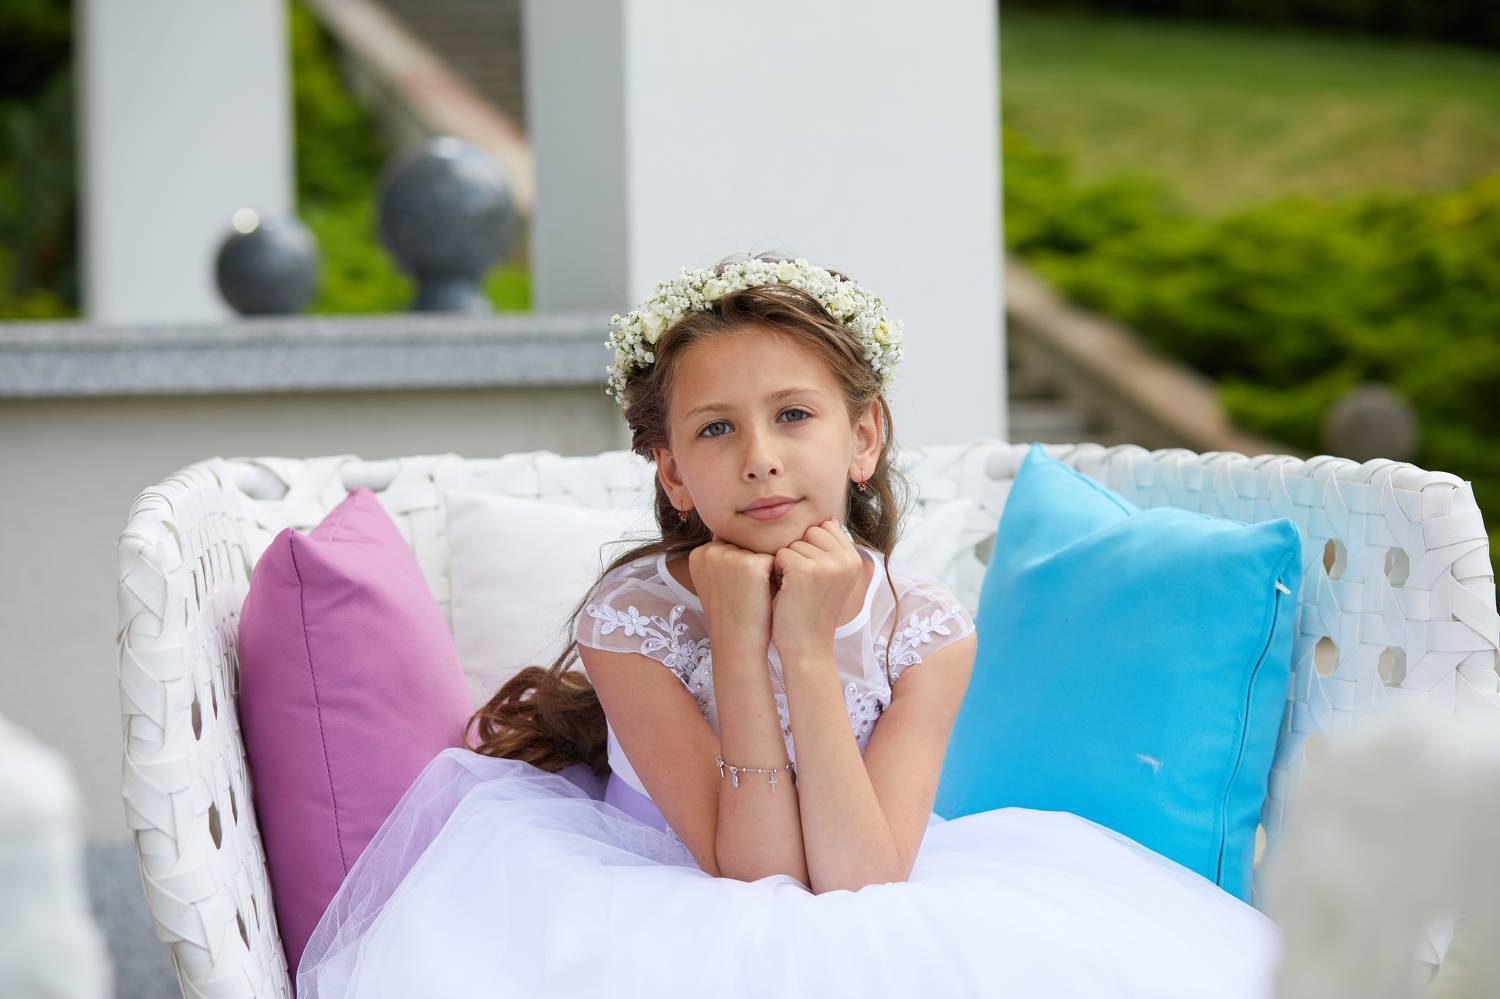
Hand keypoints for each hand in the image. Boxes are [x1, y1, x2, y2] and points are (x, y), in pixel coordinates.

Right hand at [688, 535, 774, 657]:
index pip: (732, 544)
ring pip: (762, 550)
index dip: (741, 566)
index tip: (735, 590)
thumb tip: (746, 536)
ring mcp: (730, 556)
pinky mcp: (751, 565)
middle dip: (753, 565)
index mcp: (699, 554)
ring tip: (756, 596)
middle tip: (746, 594)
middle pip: (747, 544)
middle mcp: (710, 550)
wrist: (737, 646)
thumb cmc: (732, 616)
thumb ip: (724, 558)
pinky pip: (776, 560)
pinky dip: (777, 577)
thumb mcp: (717, 583)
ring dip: (766, 570)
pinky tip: (767, 595)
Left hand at [770, 518, 864, 661]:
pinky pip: (780, 554)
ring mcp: (827, 564)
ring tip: (794, 589)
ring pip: (793, 543)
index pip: (826, 527)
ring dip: (787, 564)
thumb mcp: (832, 579)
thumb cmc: (812, 611)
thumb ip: (832, 550)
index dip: (811, 547)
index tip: (812, 575)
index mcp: (855, 559)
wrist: (807, 648)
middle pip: (809, 531)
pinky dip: (777, 571)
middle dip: (799, 552)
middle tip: (802, 583)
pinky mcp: (805, 571)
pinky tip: (785, 591)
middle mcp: (846, 559)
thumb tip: (828, 519)